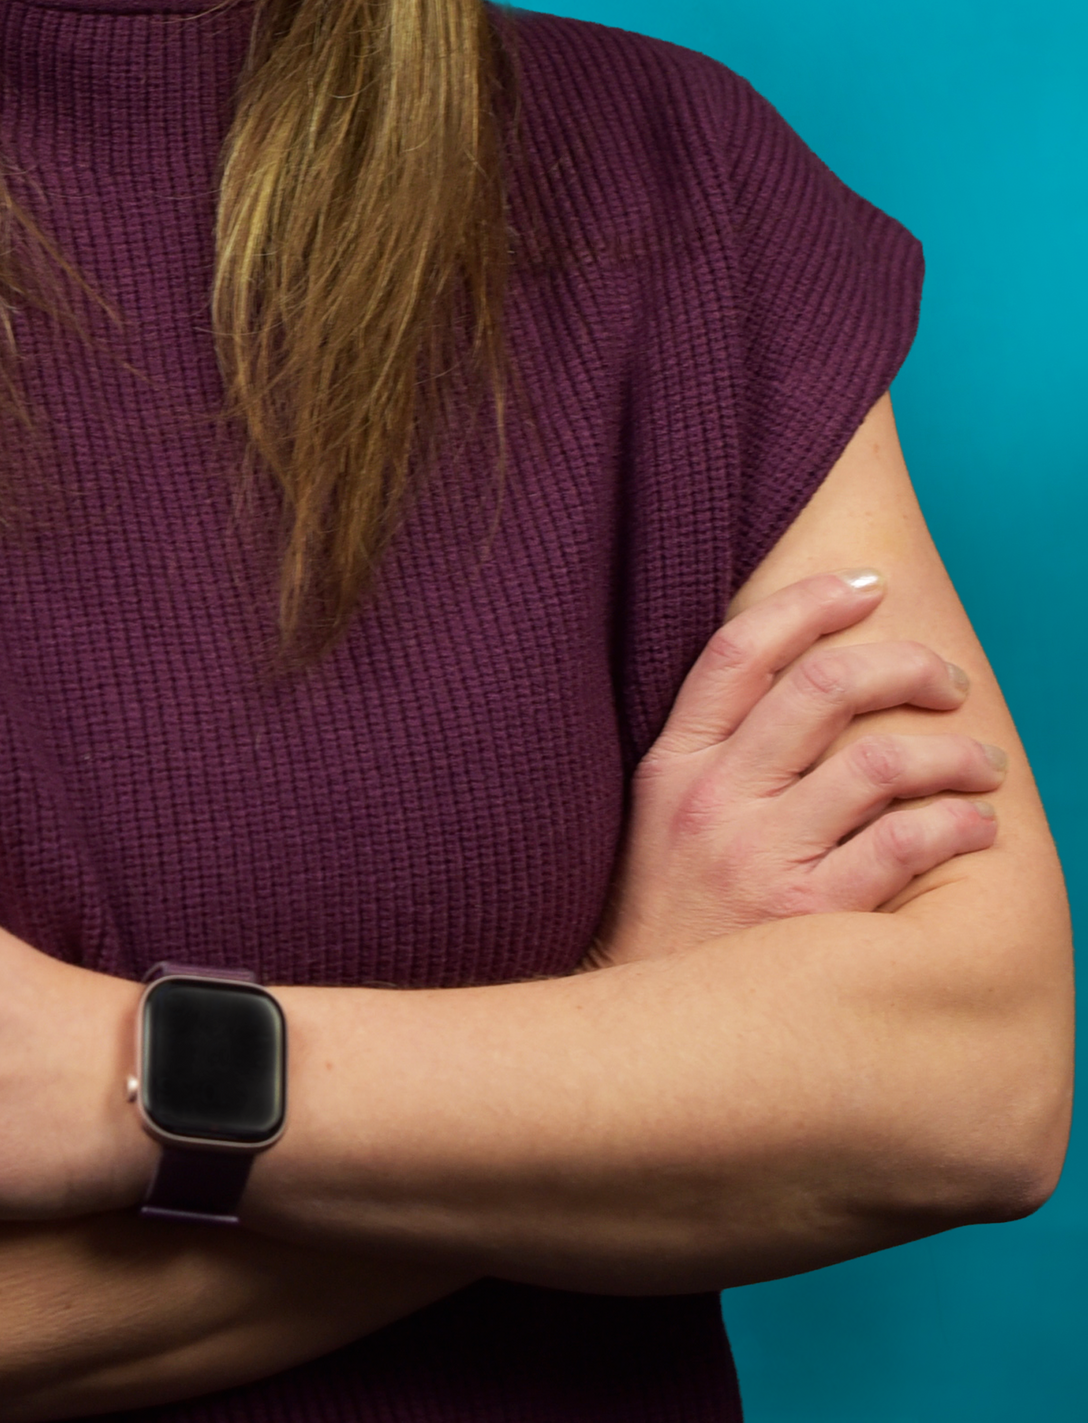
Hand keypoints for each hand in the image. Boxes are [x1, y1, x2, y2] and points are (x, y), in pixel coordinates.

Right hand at [592, 570, 1004, 963]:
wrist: (643, 1038)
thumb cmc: (671, 919)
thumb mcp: (661, 818)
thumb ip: (716, 749)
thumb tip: (803, 675)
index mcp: (675, 763)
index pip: (741, 648)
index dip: (810, 601)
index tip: (868, 586)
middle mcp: (715, 801)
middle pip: (822, 689)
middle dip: (903, 664)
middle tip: (948, 678)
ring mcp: (761, 859)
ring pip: (878, 762)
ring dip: (951, 750)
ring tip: (982, 760)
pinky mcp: (810, 921)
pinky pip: (902, 847)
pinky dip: (955, 825)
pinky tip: (975, 827)